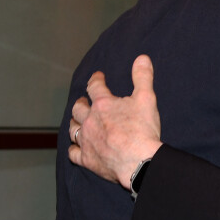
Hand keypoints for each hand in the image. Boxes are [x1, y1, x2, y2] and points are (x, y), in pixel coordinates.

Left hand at [68, 55, 162, 189]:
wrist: (138, 161)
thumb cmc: (142, 129)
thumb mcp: (147, 98)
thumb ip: (143, 77)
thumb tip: (141, 58)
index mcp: (103, 104)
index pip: (95, 86)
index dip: (96, 80)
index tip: (98, 77)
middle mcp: (90, 121)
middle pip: (78, 108)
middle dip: (81, 102)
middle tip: (84, 100)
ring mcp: (86, 141)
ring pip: (73, 129)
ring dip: (75, 122)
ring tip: (78, 120)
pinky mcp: (87, 159)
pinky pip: (73, 152)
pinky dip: (73, 148)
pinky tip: (76, 147)